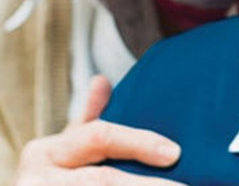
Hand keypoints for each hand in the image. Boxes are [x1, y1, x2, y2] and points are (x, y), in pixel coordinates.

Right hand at [13, 75, 184, 184]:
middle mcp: (38, 181)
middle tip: (185, 185)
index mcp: (45, 153)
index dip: (140, 143)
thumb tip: (101, 80)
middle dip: (148, 185)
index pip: (101, 137)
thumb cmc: (57, 175)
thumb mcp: (68, 145)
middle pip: (105, 181)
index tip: (174, 153)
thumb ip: (88, 117)